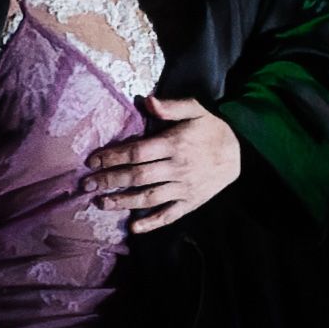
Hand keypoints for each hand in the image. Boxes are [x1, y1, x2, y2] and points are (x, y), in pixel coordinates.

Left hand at [84, 95, 239, 231]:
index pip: (136, 152)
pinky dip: (151, 222)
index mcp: (174, 144)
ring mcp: (184, 187)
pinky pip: (169, 214)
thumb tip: (148, 101)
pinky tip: (133, 227)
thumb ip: (171, 107)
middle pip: (137, 176)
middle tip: (87, 184)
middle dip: (110, 180)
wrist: (241, 153)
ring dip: (123, 201)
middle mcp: (177, 167)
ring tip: (101, 203)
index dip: (112, 156)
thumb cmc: (212, 129)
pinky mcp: (190, 202)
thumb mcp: (196, 110)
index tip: (92, 161)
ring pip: (148, 197)